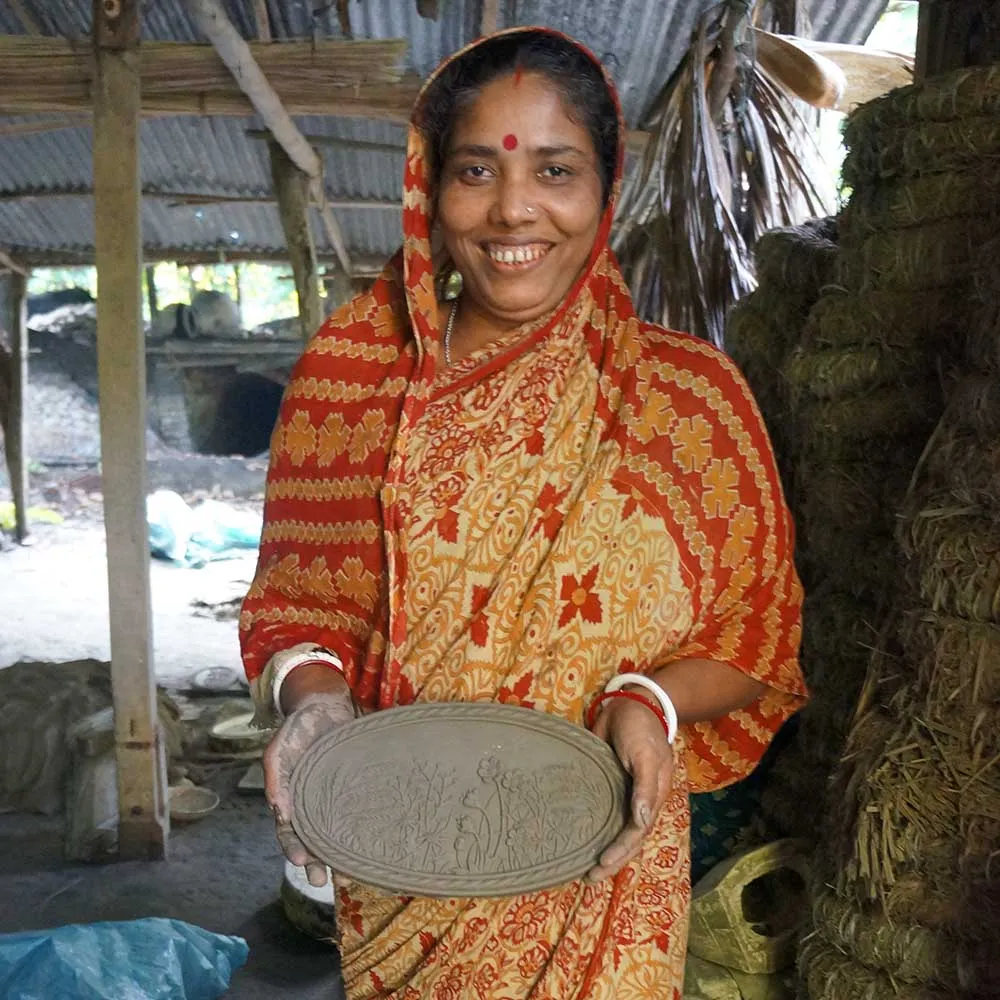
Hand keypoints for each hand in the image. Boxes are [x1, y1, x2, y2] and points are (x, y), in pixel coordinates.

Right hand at [264, 690, 354, 886]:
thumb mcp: (278, 750)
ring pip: (337, 832)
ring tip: (350, 874)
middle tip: (324, 880)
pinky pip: (360, 812)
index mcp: (291, 799)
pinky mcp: (357, 788)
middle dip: (318, 863)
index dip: (293, 848)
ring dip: (341, 854)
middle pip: (314, 840)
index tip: (301, 861)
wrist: (326, 704)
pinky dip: (364, 831)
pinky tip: (373, 844)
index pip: (289, 832)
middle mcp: (313, 804)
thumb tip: (279, 812)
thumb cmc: (297, 727)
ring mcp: (336, 797)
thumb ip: (276, 779)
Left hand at [587, 693, 674, 881]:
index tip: (600, 864)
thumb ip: (645, 788)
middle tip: (590, 878)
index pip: (637, 832)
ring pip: (622, 831)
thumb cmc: (640, 728)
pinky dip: (604, 832)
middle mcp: (642, 799)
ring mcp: (630, 793)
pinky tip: (591, 841)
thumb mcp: (645, 754)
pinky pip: (613, 814)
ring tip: (591, 871)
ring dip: (610, 852)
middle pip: (630, 838)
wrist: (634, 702)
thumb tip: (642, 822)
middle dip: (613, 860)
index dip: (620, 851)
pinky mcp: (616, 784)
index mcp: (652, 796)